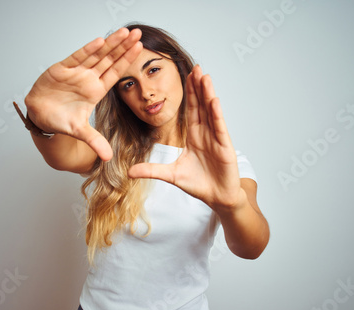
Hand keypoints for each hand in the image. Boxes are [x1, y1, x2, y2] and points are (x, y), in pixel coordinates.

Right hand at [25, 28, 142, 160]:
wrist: (40, 116)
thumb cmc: (61, 120)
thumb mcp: (80, 131)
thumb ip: (95, 141)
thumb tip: (108, 158)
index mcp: (96, 90)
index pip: (116, 73)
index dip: (127, 60)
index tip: (140, 48)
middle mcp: (88, 78)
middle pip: (109, 60)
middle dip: (123, 46)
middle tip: (137, 33)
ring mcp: (76, 73)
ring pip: (96, 55)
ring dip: (110, 44)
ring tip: (124, 32)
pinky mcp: (61, 69)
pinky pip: (76, 58)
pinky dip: (87, 50)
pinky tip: (99, 41)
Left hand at [128, 65, 245, 209]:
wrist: (217, 198)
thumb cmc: (199, 184)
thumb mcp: (170, 175)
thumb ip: (151, 170)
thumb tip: (128, 172)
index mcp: (194, 136)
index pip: (191, 110)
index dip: (188, 93)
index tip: (184, 76)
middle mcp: (206, 133)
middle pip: (201, 105)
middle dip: (197, 86)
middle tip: (194, 67)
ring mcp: (216, 138)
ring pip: (211, 111)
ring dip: (207, 93)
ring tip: (204, 75)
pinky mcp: (224, 146)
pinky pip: (219, 126)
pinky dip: (216, 113)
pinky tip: (213, 99)